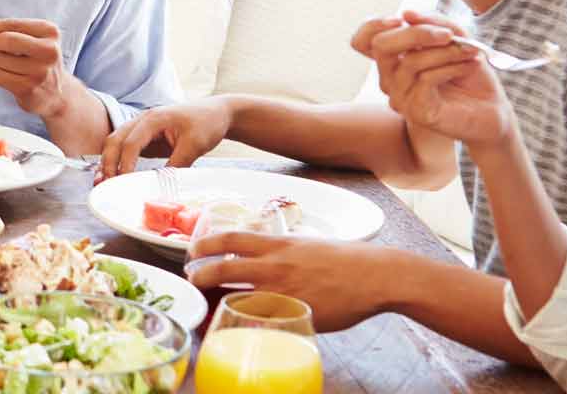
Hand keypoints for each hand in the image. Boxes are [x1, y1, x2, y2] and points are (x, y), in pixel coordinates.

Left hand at [0, 10, 71, 118]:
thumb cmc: (35, 59)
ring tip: (9, 65)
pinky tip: (1, 74)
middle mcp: (49, 50)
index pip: (10, 24)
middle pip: (4, 39)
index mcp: (49, 31)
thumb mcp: (26, 37)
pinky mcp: (29, 88)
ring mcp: (40, 71)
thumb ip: (0, 25)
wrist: (55, 93)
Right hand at [100, 100, 230, 178]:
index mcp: (154, 118)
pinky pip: (124, 148)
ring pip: (115, 143)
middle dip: (108, 162)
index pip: (131, 142)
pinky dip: (117, 161)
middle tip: (106, 184)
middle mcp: (142, 120)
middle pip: (115, 140)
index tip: (123, 181)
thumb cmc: (207, 123)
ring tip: (103, 182)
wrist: (216, 113)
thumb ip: (177, 163)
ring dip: (108, 162)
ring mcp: (141, 128)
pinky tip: (115, 176)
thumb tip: (161, 184)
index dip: (125, 163)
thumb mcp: (195, 145)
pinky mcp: (145, 138)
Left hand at [187, 231, 396, 332]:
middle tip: (191, 281)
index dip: (205, 243)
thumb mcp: (307, 245)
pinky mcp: (294, 315)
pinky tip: (238, 328)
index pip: (230, 238)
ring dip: (215, 303)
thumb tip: (266, 259)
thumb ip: (283, 252)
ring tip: (205, 307)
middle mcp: (274, 266)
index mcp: (278, 244)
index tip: (192, 250)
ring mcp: (282, 292)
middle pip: (223, 268)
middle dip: (199, 275)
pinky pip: (260, 322)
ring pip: (235, 298)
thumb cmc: (346, 260)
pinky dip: (245, 324)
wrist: (375, 276)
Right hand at [354, 11, 513, 150]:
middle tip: (448, 34)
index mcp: (394, 60)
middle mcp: (390, 79)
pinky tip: (469, 66)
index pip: (362, 41)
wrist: (491, 109)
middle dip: (416, 33)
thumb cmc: (469, 73)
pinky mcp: (416, 112)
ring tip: (470, 51)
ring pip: (410, 61)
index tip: (403, 18)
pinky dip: (451, 67)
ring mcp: (400, 97)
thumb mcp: (454, 38)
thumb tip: (407, 14)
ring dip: (446, 51)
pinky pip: (426, 79)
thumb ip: (432, 23)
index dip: (373, 25)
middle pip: (381, 46)